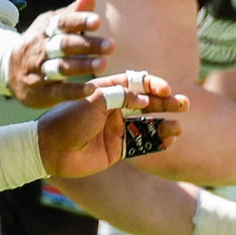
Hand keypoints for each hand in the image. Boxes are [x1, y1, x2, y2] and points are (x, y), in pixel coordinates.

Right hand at [7, 0, 112, 107]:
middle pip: (63, 45)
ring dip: (82, 65)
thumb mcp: (53, 26)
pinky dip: (74, 90)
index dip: (79, 21)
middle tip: (111, 45)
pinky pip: (57, 91)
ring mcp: (38, 70)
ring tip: (104, 64)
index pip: (61, 23)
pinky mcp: (40, 92)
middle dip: (87, 45)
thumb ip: (73, 13)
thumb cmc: (42, 43)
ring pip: (60, 67)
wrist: (10, 70)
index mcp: (45, 29)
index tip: (97, 21)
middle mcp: (40, 48)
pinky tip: (91, 89)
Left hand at [37, 73, 186, 178]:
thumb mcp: (93, 100)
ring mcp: (117, 129)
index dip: (153, 85)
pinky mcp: (117, 149)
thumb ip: (119, 96)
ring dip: (164, 124)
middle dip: (166, 104)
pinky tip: (169, 140)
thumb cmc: (68, 120)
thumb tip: (143, 99)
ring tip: (178, 127)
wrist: (51, 150)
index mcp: (107, 92)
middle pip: (147, 104)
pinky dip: (157, 142)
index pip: (136, 84)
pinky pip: (142, 144)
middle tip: (184, 104)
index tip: (166, 90)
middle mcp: (115, 109)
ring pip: (148, 125)